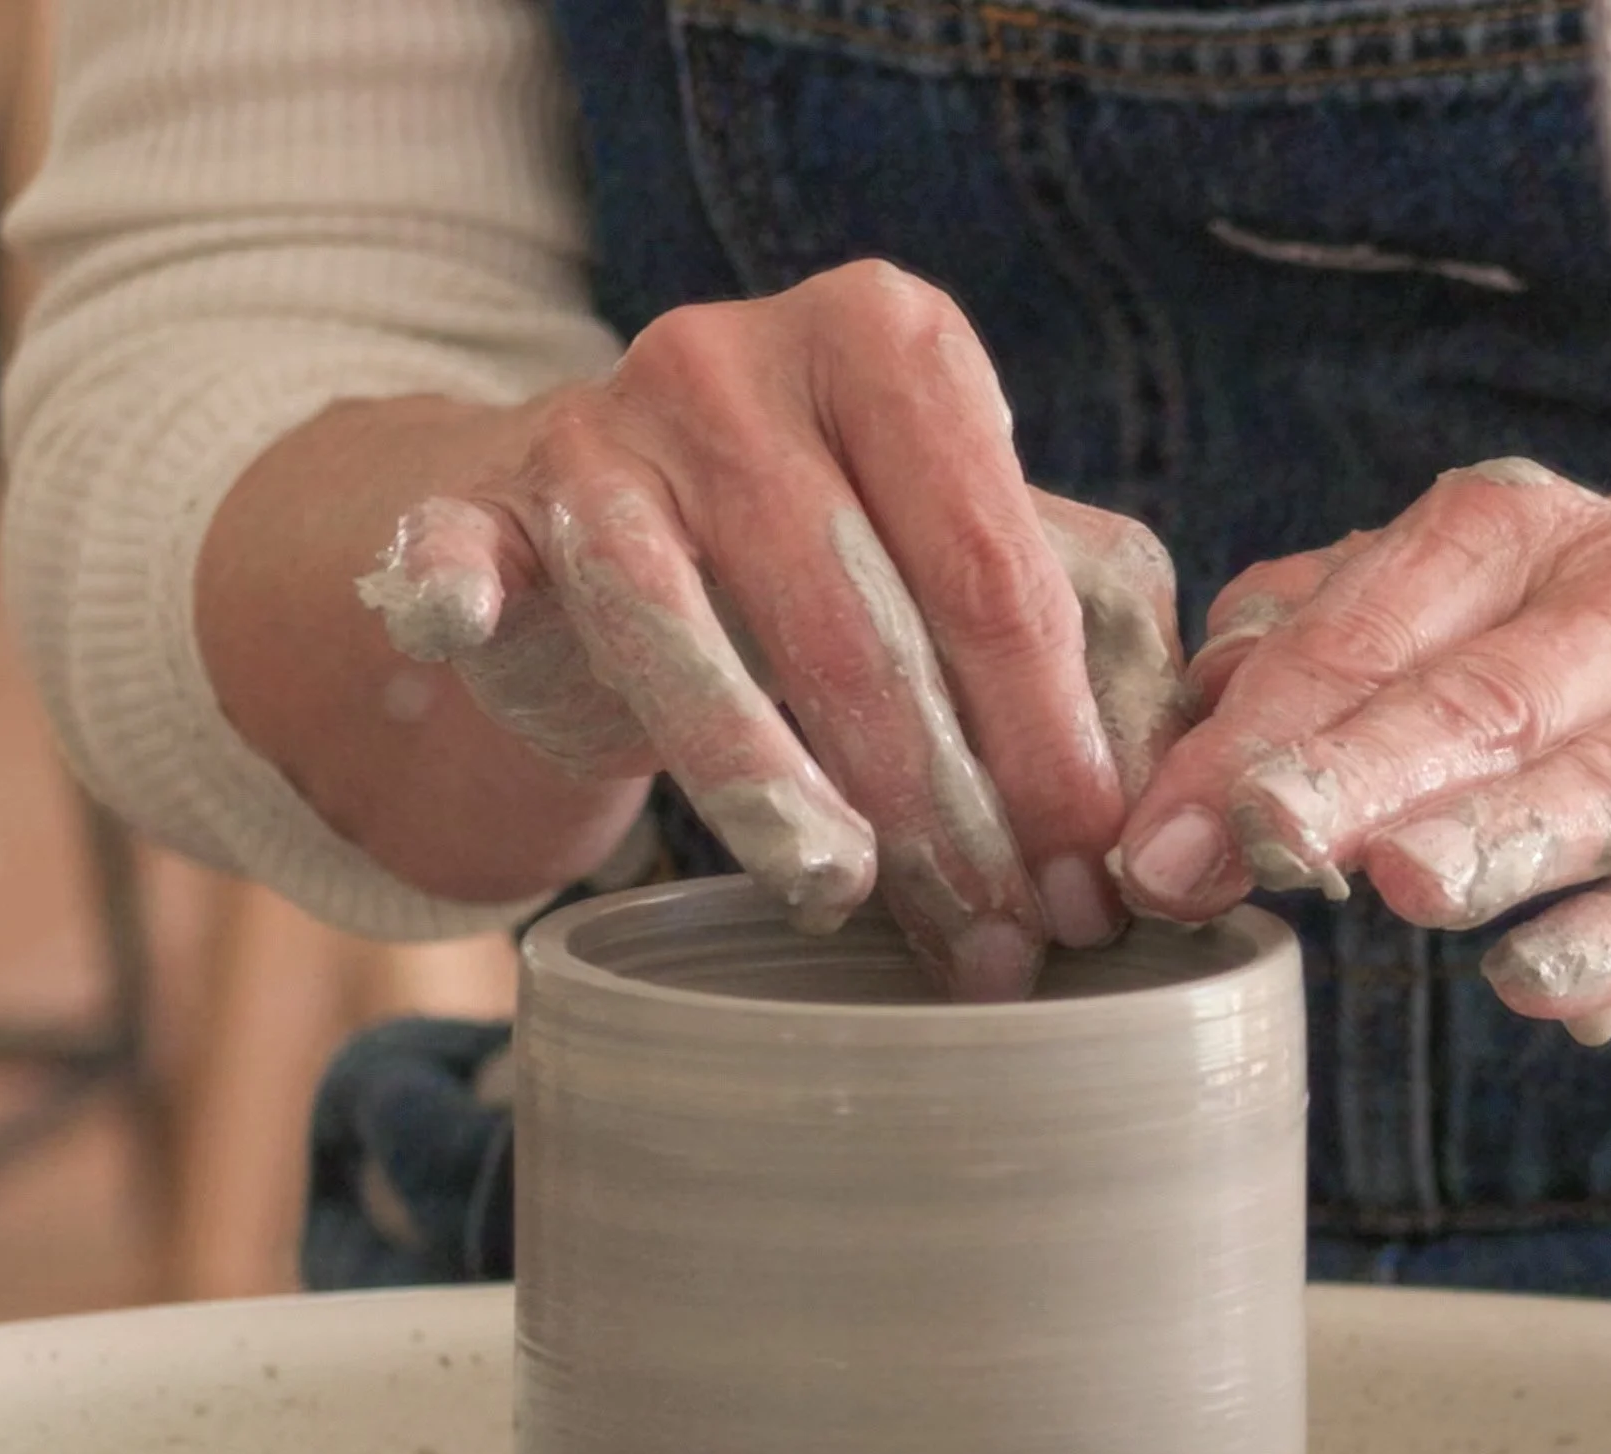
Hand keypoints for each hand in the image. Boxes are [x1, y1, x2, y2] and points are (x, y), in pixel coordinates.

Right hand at [355, 261, 1186, 998]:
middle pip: (860, 624)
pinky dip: (457, 583)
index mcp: (893, 348)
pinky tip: (457, 611)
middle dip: (943, 812)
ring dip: (767, 784)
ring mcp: (604, 429)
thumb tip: (1154, 811)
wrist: (625, 530)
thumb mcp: (977, 571)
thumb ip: (1085, 646)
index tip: (1091, 891)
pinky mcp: (488, 503)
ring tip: (839, 895)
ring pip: (690, 628)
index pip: (998, 576)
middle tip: (998, 948)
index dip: (1051, 752)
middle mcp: (744, 363)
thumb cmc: (839, 563)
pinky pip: (465, 550)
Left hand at [1113, 457, 1610, 1042]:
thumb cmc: (1609, 656)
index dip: (1259, 731)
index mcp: (1521, 537)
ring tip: (1404, 882)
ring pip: (1610, 778)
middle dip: (1357, 772)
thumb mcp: (1471, 609)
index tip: (1160, 838)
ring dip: (1502, 832)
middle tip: (1258, 841)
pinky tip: (1543, 982)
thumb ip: (1327, 647)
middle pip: (1482, 695)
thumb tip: (1199, 708)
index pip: (1369, 628)